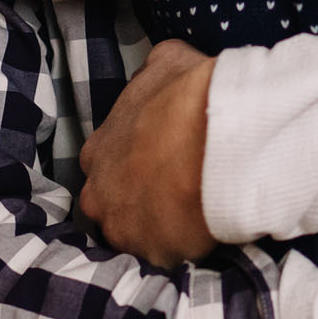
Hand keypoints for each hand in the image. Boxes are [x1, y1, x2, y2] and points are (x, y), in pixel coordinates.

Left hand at [78, 40, 218, 264]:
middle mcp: (98, 194)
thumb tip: (155, 73)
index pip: (106, 166)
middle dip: (139, 201)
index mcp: (97, 151)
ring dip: (158, 228)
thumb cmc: (190, 96)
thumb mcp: (166, 61)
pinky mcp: (152, 254)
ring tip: (193, 216)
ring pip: (136, 235)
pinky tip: (204, 232)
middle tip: (176, 193)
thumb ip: (152, 75)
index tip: (160, 165)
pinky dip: (182, 248)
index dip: (135, 166)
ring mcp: (122, 229)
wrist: (220, 136)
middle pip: (113, 205)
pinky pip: (165, 257)